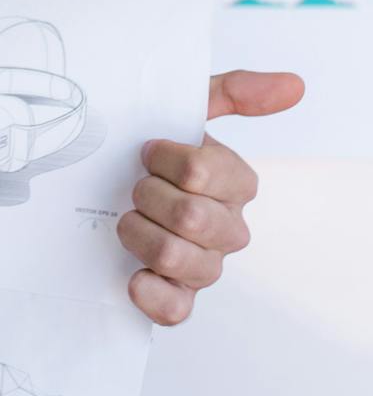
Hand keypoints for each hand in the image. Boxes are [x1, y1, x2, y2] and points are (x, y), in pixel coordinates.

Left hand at [117, 69, 302, 323]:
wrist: (102, 191)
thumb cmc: (150, 153)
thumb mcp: (185, 110)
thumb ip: (235, 91)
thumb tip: (293, 85)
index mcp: (234, 184)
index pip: (200, 171)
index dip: (164, 160)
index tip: (146, 151)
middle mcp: (227, 228)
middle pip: (190, 217)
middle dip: (147, 195)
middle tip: (134, 188)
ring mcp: (205, 267)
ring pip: (177, 258)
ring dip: (138, 234)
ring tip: (127, 221)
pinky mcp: (178, 300)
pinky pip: (175, 310)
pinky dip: (149, 292)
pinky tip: (132, 273)